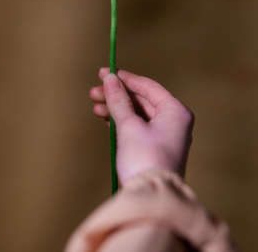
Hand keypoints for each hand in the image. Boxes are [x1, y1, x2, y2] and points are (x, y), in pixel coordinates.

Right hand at [90, 68, 193, 184]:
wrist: (151, 197)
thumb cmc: (144, 157)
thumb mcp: (129, 125)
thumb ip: (118, 100)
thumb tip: (109, 78)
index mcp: (175, 110)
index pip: (148, 86)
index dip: (125, 79)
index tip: (105, 73)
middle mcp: (175, 120)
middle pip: (142, 99)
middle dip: (117, 95)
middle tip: (94, 92)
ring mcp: (167, 135)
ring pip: (138, 113)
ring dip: (117, 109)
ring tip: (95, 108)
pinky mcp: (157, 147)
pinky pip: (138, 126)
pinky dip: (122, 122)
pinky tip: (106, 120)